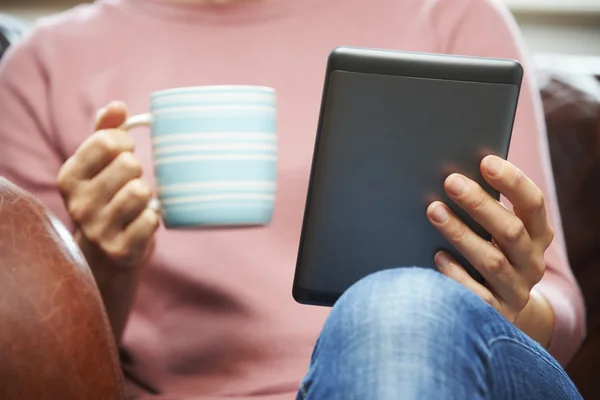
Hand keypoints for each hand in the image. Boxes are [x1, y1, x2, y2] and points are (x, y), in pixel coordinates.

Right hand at [57, 101, 158, 267]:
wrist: (105, 252)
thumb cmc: (107, 196)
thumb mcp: (98, 162)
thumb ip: (106, 130)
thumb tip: (117, 106)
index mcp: (69, 176)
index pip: (107, 141)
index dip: (125, 142)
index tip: (124, 153)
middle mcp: (78, 204)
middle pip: (128, 164)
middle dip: (137, 169)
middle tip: (131, 181)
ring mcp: (98, 229)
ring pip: (140, 191)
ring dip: (147, 193)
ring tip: (139, 201)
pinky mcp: (120, 249)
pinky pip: (151, 220)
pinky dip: (154, 217)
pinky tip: (144, 221)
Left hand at [426, 155, 553, 322]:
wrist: (502, 307)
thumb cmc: (492, 252)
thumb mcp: (498, 231)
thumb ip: (488, 208)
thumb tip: (455, 176)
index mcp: (537, 234)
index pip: (532, 204)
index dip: (512, 182)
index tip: (486, 161)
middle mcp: (532, 262)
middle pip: (511, 230)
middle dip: (479, 204)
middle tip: (450, 182)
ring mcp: (516, 290)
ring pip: (492, 261)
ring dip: (461, 233)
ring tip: (433, 211)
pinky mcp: (497, 313)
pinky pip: (477, 295)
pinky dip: (456, 275)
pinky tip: (437, 256)